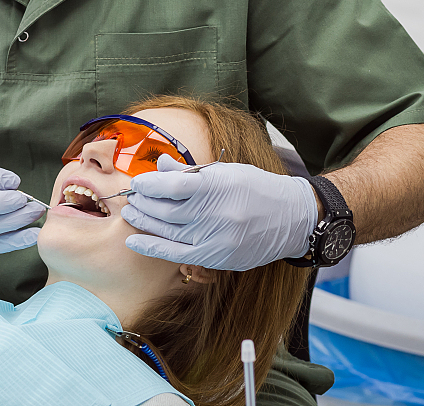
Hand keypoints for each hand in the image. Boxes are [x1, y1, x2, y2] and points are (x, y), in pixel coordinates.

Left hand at [121, 155, 317, 270]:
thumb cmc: (257, 189)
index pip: (172, 186)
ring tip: (131, 213)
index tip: (139, 183)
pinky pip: (177, 254)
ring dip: (144, 222)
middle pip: (167, 209)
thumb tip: (159, 167)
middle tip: (132, 197)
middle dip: (144, 202)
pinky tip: (134, 241)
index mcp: (218, 186)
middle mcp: (215, 213)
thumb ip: (190, 172)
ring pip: (168, 231)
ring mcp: (216, 238)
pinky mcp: (217, 257)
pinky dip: (153, 247)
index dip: (150, 185)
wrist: (293, 218)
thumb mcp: (226, 171)